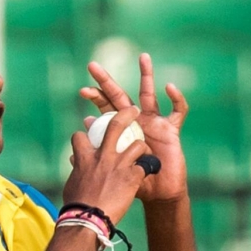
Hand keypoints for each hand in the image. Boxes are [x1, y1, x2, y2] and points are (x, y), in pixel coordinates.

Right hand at [64, 105, 150, 226]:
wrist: (88, 221)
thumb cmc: (77, 206)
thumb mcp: (72, 183)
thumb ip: (77, 168)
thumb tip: (75, 163)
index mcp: (84, 157)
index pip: (81, 136)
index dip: (84, 136)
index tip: (87, 139)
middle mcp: (102, 156)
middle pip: (116, 125)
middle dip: (126, 114)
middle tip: (133, 110)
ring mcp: (119, 165)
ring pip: (137, 145)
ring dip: (140, 148)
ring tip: (142, 153)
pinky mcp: (132, 177)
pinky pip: (144, 167)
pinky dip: (145, 170)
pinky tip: (146, 175)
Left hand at [80, 53, 189, 203]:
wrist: (159, 193)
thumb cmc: (135, 182)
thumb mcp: (113, 169)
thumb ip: (97, 158)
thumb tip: (73, 150)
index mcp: (120, 129)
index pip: (105, 107)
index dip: (95, 97)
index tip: (82, 90)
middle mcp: (136, 121)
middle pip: (120, 96)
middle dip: (106, 81)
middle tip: (92, 65)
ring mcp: (154, 122)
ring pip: (149, 95)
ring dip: (146, 75)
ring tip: (143, 57)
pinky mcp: (171, 129)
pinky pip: (178, 111)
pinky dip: (176, 99)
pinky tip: (169, 87)